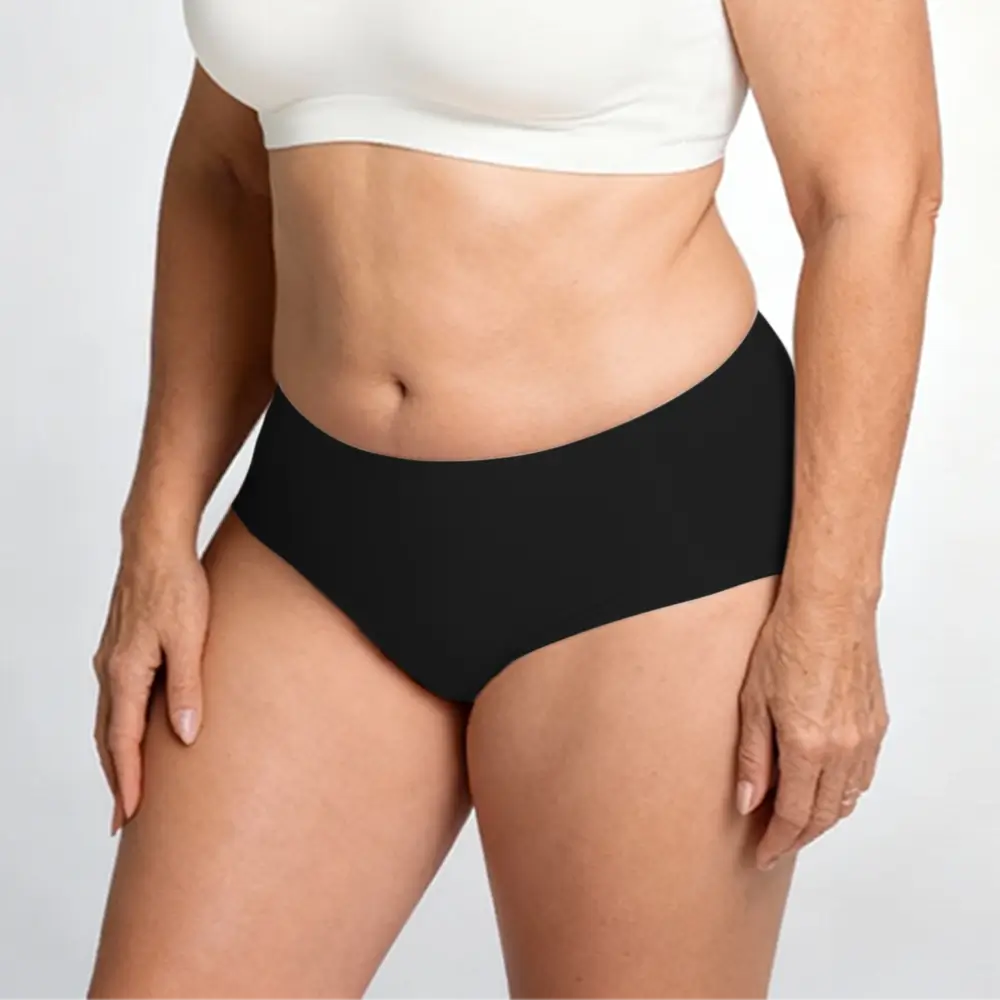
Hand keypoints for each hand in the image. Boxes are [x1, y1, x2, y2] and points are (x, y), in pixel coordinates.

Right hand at [92, 534, 209, 834]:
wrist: (156, 544)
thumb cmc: (177, 585)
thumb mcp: (191, 638)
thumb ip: (187, 688)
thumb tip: (185, 737)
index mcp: (125, 673)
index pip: (123, 742)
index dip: (127, 781)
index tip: (129, 816)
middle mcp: (110, 670)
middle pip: (108, 738)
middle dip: (116, 779)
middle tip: (122, 819)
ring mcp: (112, 658)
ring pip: (109, 719)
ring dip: (116, 755)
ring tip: (127, 785)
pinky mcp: (121, 647)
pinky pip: (115, 699)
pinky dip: (119, 727)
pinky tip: (132, 732)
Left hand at [734, 590, 889, 869]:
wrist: (829, 609)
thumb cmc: (785, 644)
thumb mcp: (753, 701)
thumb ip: (753, 757)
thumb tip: (748, 802)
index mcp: (808, 746)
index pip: (794, 815)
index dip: (777, 841)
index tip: (762, 855)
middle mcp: (844, 749)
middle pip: (824, 816)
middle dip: (798, 838)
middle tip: (775, 848)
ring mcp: (865, 739)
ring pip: (847, 800)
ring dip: (822, 819)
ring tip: (795, 825)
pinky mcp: (876, 725)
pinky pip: (862, 776)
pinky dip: (843, 793)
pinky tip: (824, 791)